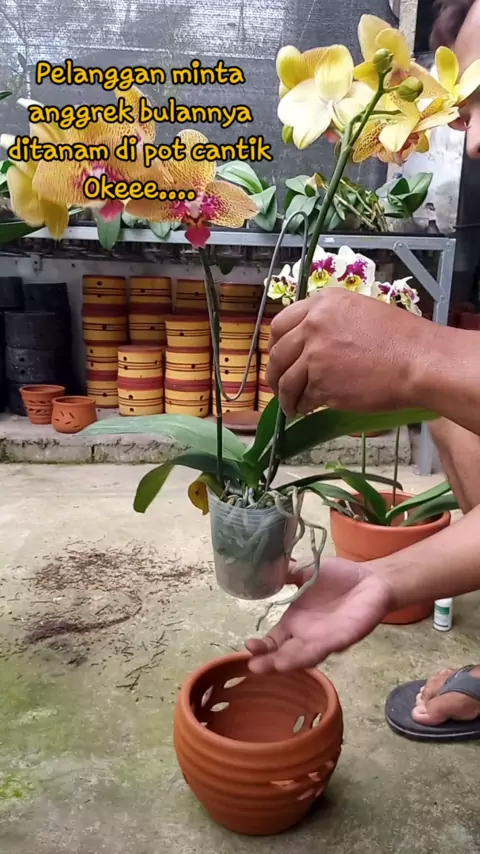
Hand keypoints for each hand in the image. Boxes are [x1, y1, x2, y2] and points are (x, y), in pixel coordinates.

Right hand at [245, 557, 394, 672]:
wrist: (370, 579)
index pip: (272, 642)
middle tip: (254, 666)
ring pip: (303, 658)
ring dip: (287, 663)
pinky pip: (325, 649)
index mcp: (294, 622)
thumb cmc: (338, 576)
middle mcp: (305, 636)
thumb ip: (288, 572)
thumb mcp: (307, 570)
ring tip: (272, 666)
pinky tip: (299, 658)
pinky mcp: (341, 639)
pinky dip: (310, 654)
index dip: (260, 647)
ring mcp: (323, 641)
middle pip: (283, 656)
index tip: (248, 645)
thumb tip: (264, 567)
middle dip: (269, 662)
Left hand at [266, 288, 429, 415]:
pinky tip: (305, 410)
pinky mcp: (321, 384)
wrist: (418, 361)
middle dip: (274, 373)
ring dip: (285, 396)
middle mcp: (313, 326)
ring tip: (291, 406)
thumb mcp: (360, 313)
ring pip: (286, 380)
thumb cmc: (401, 339)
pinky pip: (302, 398)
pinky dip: (301, 406)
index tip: (277, 356)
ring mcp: (314, 356)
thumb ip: (330, 322)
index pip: (281, 323)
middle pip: (277, 353)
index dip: (275, 344)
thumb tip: (311, 343)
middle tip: (277, 385)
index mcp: (322, 304)